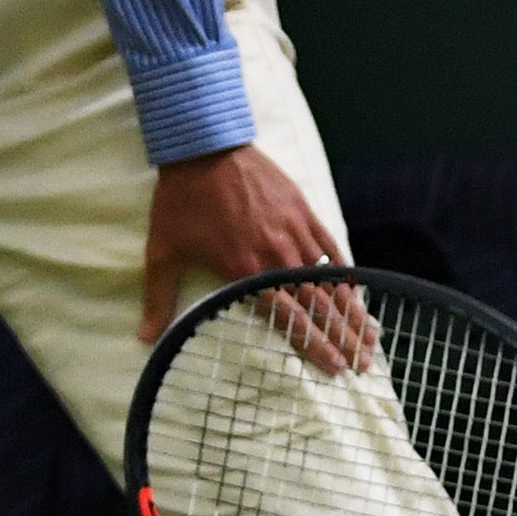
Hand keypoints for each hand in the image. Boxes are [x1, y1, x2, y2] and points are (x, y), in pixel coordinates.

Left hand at [139, 144, 371, 371]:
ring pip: (330, 281)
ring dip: (353, 312)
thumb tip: (145, 338)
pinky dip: (345, 273)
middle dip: (344, 337)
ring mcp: (295, 233)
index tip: (334, 367)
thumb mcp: (163, 251)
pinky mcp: (303, 212)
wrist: (203, 148)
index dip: (315, 345)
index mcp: (246, 271)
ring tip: (371, 336)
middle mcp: (277, 256)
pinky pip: (330, 248)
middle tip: (362, 363)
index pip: (291, 318)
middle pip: (319, 306)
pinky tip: (358, 293)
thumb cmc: (181, 202)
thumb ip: (159, 297)